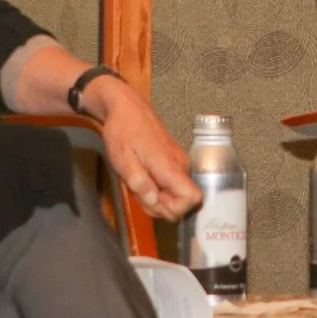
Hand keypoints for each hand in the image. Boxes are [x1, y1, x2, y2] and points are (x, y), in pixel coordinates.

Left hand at [86, 76, 201, 219]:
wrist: (127, 108)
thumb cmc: (123, 132)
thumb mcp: (123, 161)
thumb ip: (140, 183)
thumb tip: (154, 201)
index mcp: (170, 166)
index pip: (193, 198)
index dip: (173, 208)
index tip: (152, 199)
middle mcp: (182, 165)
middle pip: (183, 201)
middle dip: (159, 204)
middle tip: (137, 189)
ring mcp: (181, 162)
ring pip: (177, 194)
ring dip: (156, 196)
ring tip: (138, 180)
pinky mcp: (177, 161)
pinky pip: (173, 184)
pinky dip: (158, 187)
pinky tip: (144, 176)